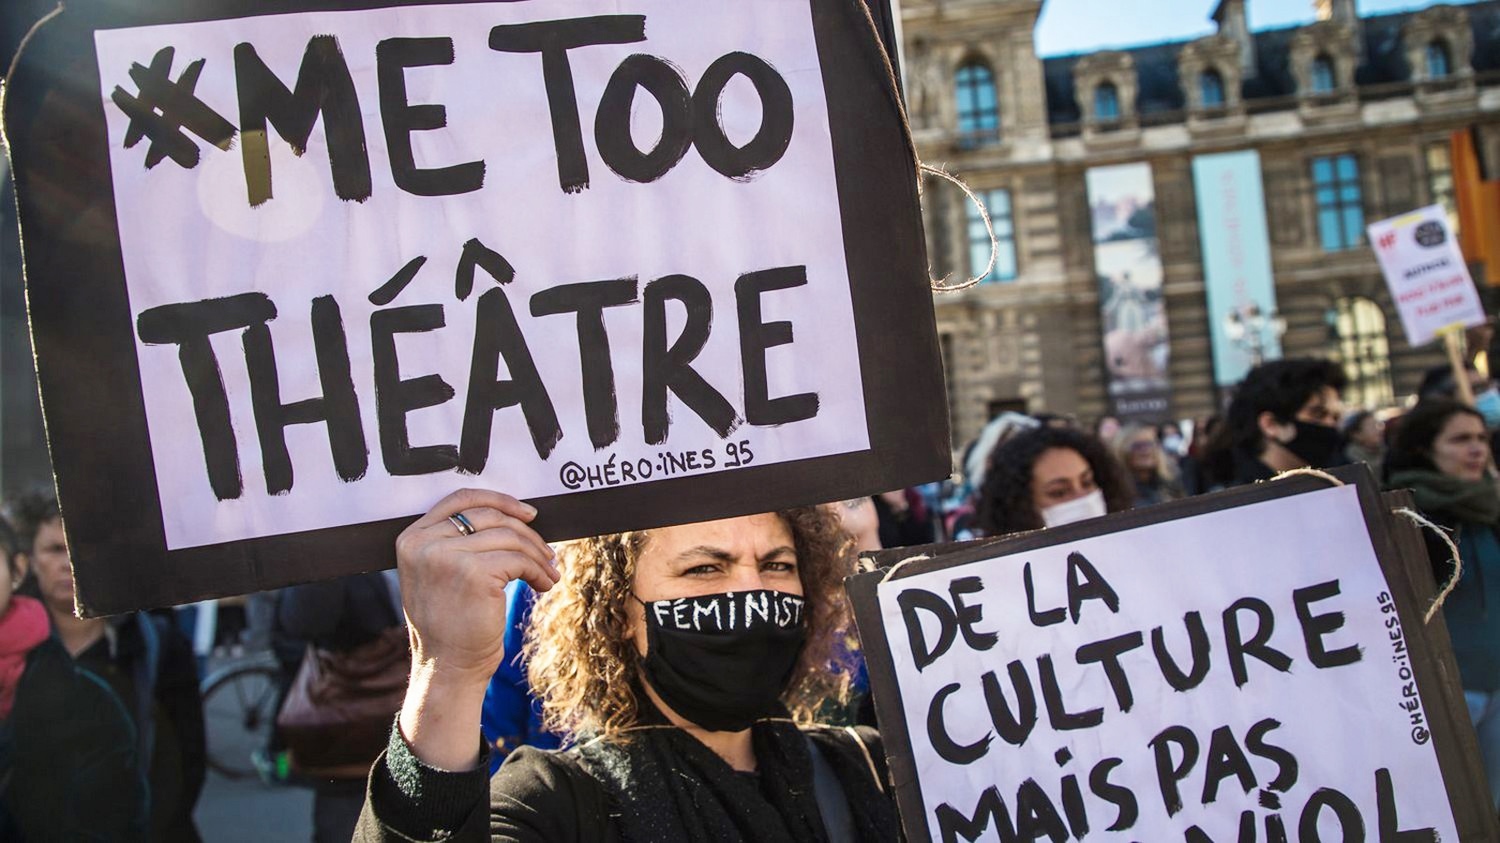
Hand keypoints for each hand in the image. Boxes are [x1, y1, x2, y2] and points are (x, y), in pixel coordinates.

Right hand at [395, 488, 557, 769]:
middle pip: (490, 516)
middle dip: (526, 533)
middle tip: (546, 552)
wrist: (448, 667)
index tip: (527, 513)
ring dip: (537, 555)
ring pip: (509, 537)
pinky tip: (544, 585)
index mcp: (412, 538)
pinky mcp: (473, 572)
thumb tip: (512, 515)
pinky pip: (518, 559)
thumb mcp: (439, 575)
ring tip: (548, 572)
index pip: (460, 498)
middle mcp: (423, 543)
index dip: (499, 500)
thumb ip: (457, 542)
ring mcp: (446, 556)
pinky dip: (538, 570)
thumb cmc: (450, 624)